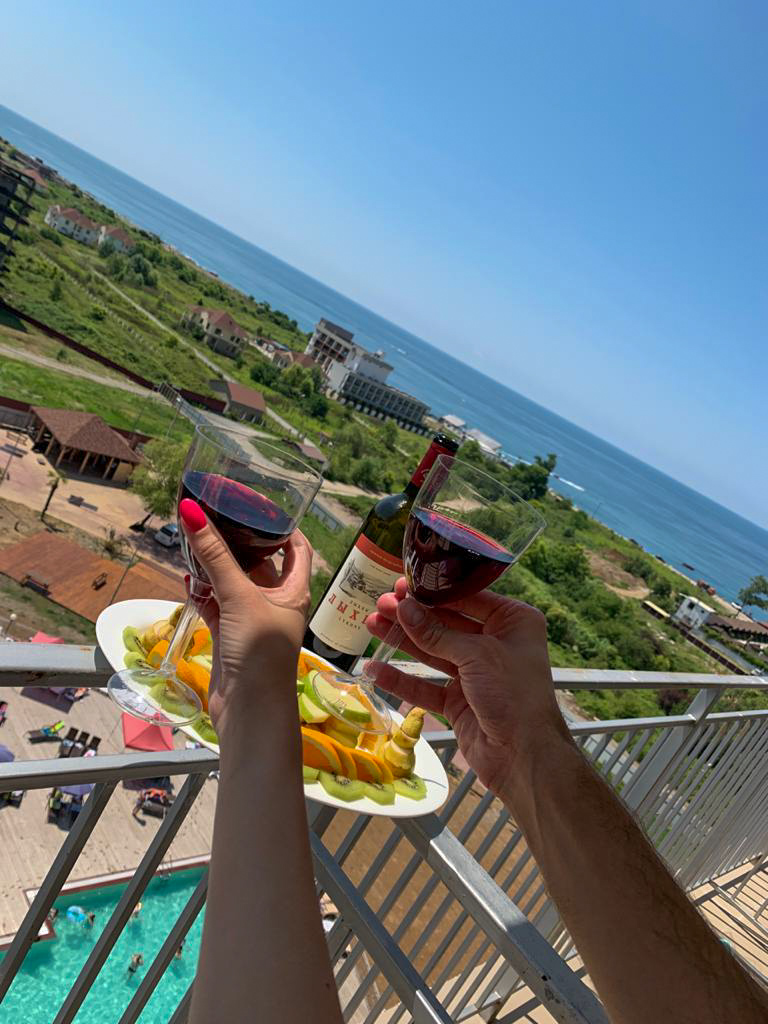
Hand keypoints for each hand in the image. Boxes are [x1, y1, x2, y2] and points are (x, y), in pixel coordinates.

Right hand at [179, 498, 312, 740]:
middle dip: (239, 542)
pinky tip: (187, 578)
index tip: (259, 505)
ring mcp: (252, 618)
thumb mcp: (239, 597)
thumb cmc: (260, 652)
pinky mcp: (230, 635)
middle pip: (259, 562)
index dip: (283, 526)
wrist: (249, 710)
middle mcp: (276, 600)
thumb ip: (215, 556)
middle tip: (216, 517)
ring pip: (233, 582)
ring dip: (216, 566)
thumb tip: (192, 512)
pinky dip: (203, 591)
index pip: (297, 547)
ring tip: (195, 542)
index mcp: (294, 589)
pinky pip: (216, 604)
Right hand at [365, 579, 569, 795]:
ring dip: (402, 641)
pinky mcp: (459, 700)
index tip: (401, 585)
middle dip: (412, 616)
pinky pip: (426, 684)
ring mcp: (475, 673)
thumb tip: (402, 608)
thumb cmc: (513, 694)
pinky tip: (375, 669)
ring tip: (370, 624)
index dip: (432, 592)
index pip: (466, 598)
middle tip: (380, 604)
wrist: (524, 756)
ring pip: (432, 652)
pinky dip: (402, 678)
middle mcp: (494, 643)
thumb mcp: (477, 655)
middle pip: (446, 624)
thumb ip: (436, 633)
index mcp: (512, 621)